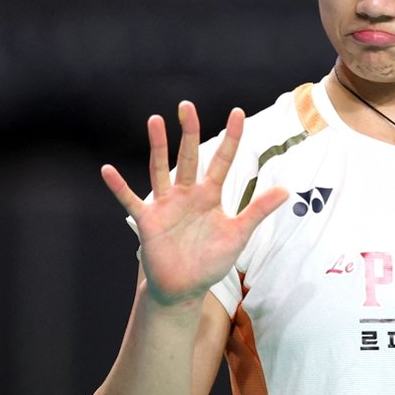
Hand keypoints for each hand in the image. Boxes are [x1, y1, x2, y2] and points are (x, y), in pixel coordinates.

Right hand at [101, 103, 288, 304]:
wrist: (185, 288)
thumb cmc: (211, 261)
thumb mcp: (238, 234)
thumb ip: (257, 210)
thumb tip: (286, 190)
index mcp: (210, 195)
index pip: (222, 160)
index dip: (231, 138)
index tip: (238, 113)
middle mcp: (187, 194)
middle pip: (189, 156)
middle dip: (189, 131)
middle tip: (187, 106)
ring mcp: (166, 205)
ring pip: (160, 169)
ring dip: (157, 146)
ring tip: (156, 121)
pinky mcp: (147, 220)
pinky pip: (131, 200)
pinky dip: (119, 187)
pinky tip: (108, 170)